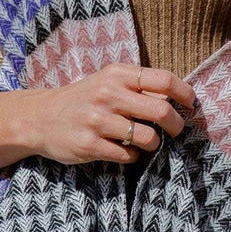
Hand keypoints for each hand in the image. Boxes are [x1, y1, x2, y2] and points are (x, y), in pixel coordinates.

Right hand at [31, 63, 195, 165]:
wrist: (40, 118)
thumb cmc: (83, 99)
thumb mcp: (107, 82)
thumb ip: (138, 87)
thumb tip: (178, 99)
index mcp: (116, 74)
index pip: (163, 80)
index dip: (184, 94)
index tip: (191, 105)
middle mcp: (108, 94)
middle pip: (162, 111)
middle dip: (176, 125)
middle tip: (175, 131)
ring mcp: (98, 121)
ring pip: (149, 138)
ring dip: (154, 145)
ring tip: (146, 143)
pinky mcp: (90, 146)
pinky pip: (129, 155)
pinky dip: (134, 156)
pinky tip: (125, 150)